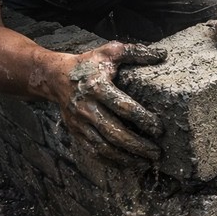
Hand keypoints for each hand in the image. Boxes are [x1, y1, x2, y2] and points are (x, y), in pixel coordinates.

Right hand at [58, 42, 166, 163]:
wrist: (55, 77)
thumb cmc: (87, 64)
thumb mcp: (109, 52)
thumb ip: (135, 52)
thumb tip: (161, 55)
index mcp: (97, 86)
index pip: (123, 106)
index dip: (142, 118)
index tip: (159, 128)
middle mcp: (87, 107)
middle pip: (114, 131)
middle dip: (137, 145)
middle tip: (157, 152)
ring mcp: (80, 122)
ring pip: (103, 146)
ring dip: (126, 157)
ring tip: (146, 162)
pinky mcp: (76, 132)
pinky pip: (94, 151)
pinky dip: (111, 161)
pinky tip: (127, 163)